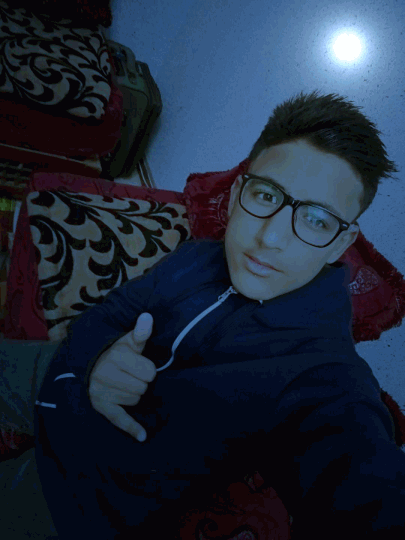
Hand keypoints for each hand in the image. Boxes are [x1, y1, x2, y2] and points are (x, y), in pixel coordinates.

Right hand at [89, 313, 155, 441]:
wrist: (90, 365)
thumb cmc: (115, 352)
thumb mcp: (128, 341)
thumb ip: (140, 332)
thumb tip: (148, 317)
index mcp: (116, 356)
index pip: (150, 372)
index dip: (148, 369)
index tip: (140, 365)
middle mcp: (106, 373)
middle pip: (143, 388)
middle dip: (141, 382)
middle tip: (131, 375)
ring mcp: (102, 391)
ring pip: (135, 400)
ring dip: (134, 394)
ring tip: (124, 383)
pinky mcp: (100, 405)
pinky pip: (118, 418)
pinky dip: (131, 427)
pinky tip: (142, 436)